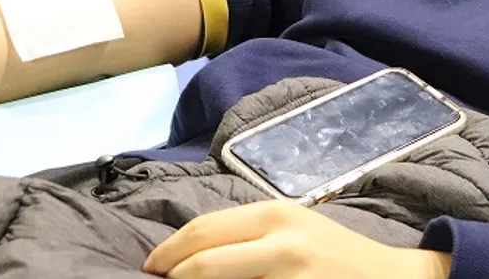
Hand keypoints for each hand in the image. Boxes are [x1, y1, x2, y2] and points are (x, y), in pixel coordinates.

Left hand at [143, 200, 451, 278]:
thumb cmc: (336, 256)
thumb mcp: (294, 231)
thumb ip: (250, 236)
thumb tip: (192, 254)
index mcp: (275, 215)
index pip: (204, 229)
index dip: (169, 251)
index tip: (152, 267)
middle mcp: (280, 239)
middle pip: (202, 261)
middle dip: (173, 276)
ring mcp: (289, 273)